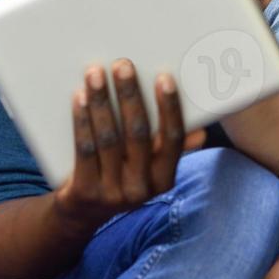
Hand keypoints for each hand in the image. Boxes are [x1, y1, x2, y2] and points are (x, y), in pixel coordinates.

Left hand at [53, 61, 191, 231]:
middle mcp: (141, 189)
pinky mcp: (85, 191)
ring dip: (102, 102)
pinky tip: (80, 98)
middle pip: (138, 134)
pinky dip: (82, 121)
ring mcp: (112, 192)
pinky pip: (85, 149)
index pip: (172, 138)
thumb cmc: (121, 177)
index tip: (163, 78)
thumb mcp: (150, 169)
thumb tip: (199, 132)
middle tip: (122, 65)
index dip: (169, 107)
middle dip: (130, 95)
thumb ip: (169, 149)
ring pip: (109, 139)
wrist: (82, 213)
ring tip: (95, 74)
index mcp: (164, 179)